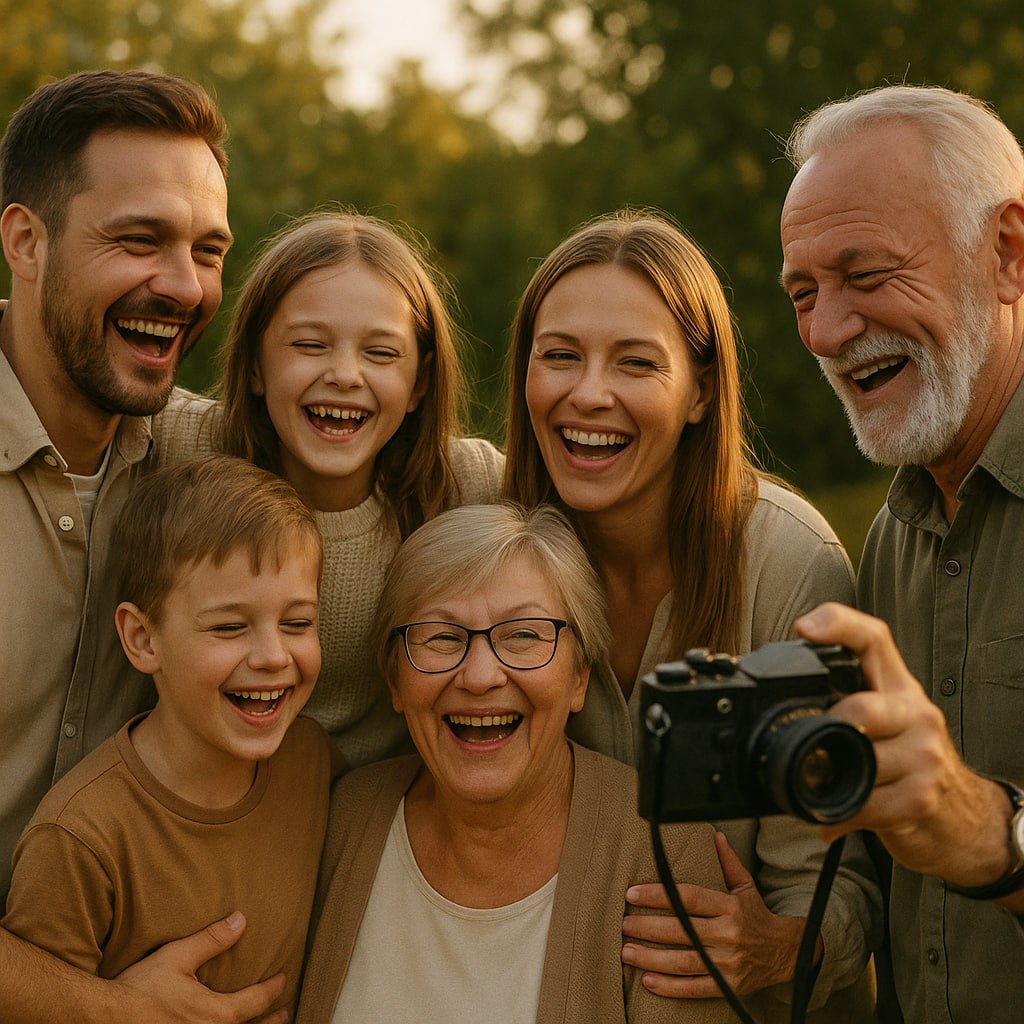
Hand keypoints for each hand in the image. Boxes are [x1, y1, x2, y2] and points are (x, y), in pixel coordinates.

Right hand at [112, 912, 287, 1023]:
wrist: (106, 1019)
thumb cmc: (141, 989)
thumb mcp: (178, 957)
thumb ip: (212, 939)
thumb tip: (241, 920)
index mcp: (214, 1015)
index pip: (254, 1002)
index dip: (271, 989)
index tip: (282, 978)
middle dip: (270, 1022)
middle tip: (284, 1014)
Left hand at [621, 832, 815, 997]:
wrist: (788, 953)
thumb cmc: (757, 915)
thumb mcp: (746, 885)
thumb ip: (727, 861)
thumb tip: (713, 834)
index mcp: (730, 906)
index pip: (688, 897)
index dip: (658, 895)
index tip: (632, 893)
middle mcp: (729, 934)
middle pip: (682, 931)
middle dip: (648, 927)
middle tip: (623, 924)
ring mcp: (728, 963)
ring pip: (684, 961)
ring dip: (651, 958)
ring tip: (626, 951)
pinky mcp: (728, 987)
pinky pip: (695, 988)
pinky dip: (670, 987)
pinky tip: (647, 980)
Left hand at [796, 602, 1015, 889]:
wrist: (967, 820)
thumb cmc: (914, 764)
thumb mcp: (889, 723)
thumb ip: (847, 703)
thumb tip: (783, 704)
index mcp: (901, 689)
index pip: (873, 639)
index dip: (837, 624)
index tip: (803, 629)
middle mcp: (916, 715)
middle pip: (860, 707)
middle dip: (827, 728)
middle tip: (808, 743)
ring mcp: (923, 757)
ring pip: (859, 759)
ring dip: (826, 779)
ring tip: (817, 784)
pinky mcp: (920, 798)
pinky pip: (863, 804)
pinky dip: (837, 814)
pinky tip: (831, 816)